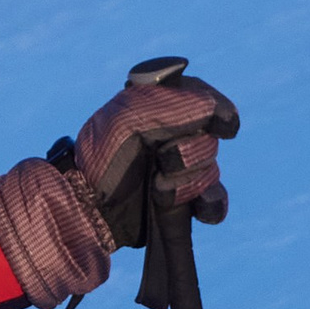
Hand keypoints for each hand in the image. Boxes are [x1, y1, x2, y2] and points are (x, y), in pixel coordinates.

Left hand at [70, 63, 239, 238]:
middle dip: (188, 154)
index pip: (206, 100)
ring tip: (156, 189)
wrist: (87, 207)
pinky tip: (200, 208)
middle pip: (210, 142)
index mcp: (161, 107)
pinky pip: (215, 203)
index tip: (222, 124)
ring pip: (211, 173)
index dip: (218, 111)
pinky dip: (211, 205)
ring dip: (186, 183)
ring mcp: (179, 170)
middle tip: (158, 162)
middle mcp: (174, 136)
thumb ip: (177, 105)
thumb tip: (220, 112)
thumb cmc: (102, 156)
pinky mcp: (182, 201)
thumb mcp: (131, 117)